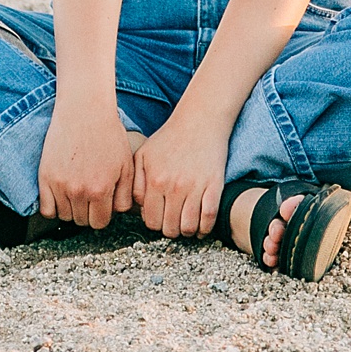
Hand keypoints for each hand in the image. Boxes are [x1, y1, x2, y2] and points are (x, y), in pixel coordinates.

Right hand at [38, 104, 135, 228]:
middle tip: (89, 192)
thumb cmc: (108, 133)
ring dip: (71, 208)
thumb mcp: (126, 164)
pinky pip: (46, 210)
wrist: (84, 110)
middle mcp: (79, 191)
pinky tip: (61, 194)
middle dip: (87, 211)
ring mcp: (60, 185)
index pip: (99, 223)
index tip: (100, 203)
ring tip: (77, 189)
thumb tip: (117, 213)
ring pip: (65, 216)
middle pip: (81, 221)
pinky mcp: (45, 177)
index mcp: (101, 189)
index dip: (101, 214)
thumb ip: (125, 194)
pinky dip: (53, 206)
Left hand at [132, 110, 227, 238]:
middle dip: (171, 228)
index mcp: (155, 180)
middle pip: (170, 229)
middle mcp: (174, 186)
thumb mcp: (144, 155)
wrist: (200, 121)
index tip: (160, 217)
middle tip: (173, 220)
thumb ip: (136, 183)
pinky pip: (209, 218)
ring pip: (189, 228)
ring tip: (186, 222)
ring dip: (187, 230)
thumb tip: (139, 209)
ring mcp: (195, 187)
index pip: (151, 221)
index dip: (155, 223)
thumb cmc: (170, 138)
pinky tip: (201, 224)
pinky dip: (205, 228)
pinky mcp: (214, 185)